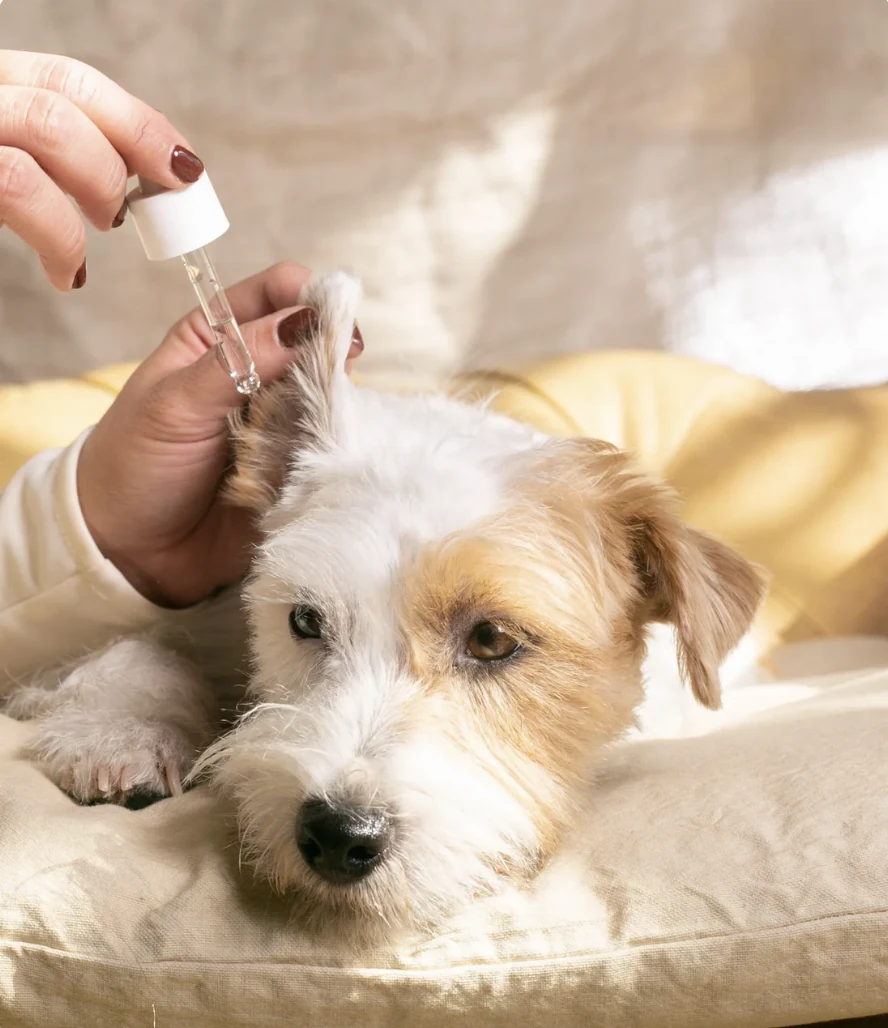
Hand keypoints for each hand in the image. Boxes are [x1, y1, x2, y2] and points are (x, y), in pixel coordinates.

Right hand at [0, 49, 201, 289]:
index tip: (181, 166)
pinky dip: (59, 237)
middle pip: (62, 95)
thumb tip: (124, 176)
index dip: (136, 122)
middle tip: (130, 213)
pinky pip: (15, 183)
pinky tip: (66, 272)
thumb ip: (36, 151)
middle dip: (122, 157)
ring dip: (90, 192)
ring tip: (84, 250)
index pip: (66, 78)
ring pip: (43, 127)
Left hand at [77, 262, 363, 607]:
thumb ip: (239, 359)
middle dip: (330, 357)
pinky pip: (334, 447)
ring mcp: (284, 419)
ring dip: (332, 408)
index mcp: (220, 337)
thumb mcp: (176, 402)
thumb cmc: (135, 465)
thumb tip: (306, 320)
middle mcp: (259, 373)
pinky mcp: (300, 466)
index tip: (329, 324)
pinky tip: (319, 462)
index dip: (311, 298)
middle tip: (330, 381)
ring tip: (312, 431)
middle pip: (320, 342)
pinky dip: (334, 450)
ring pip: (334, 395)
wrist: (131, 551)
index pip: (281, 292)